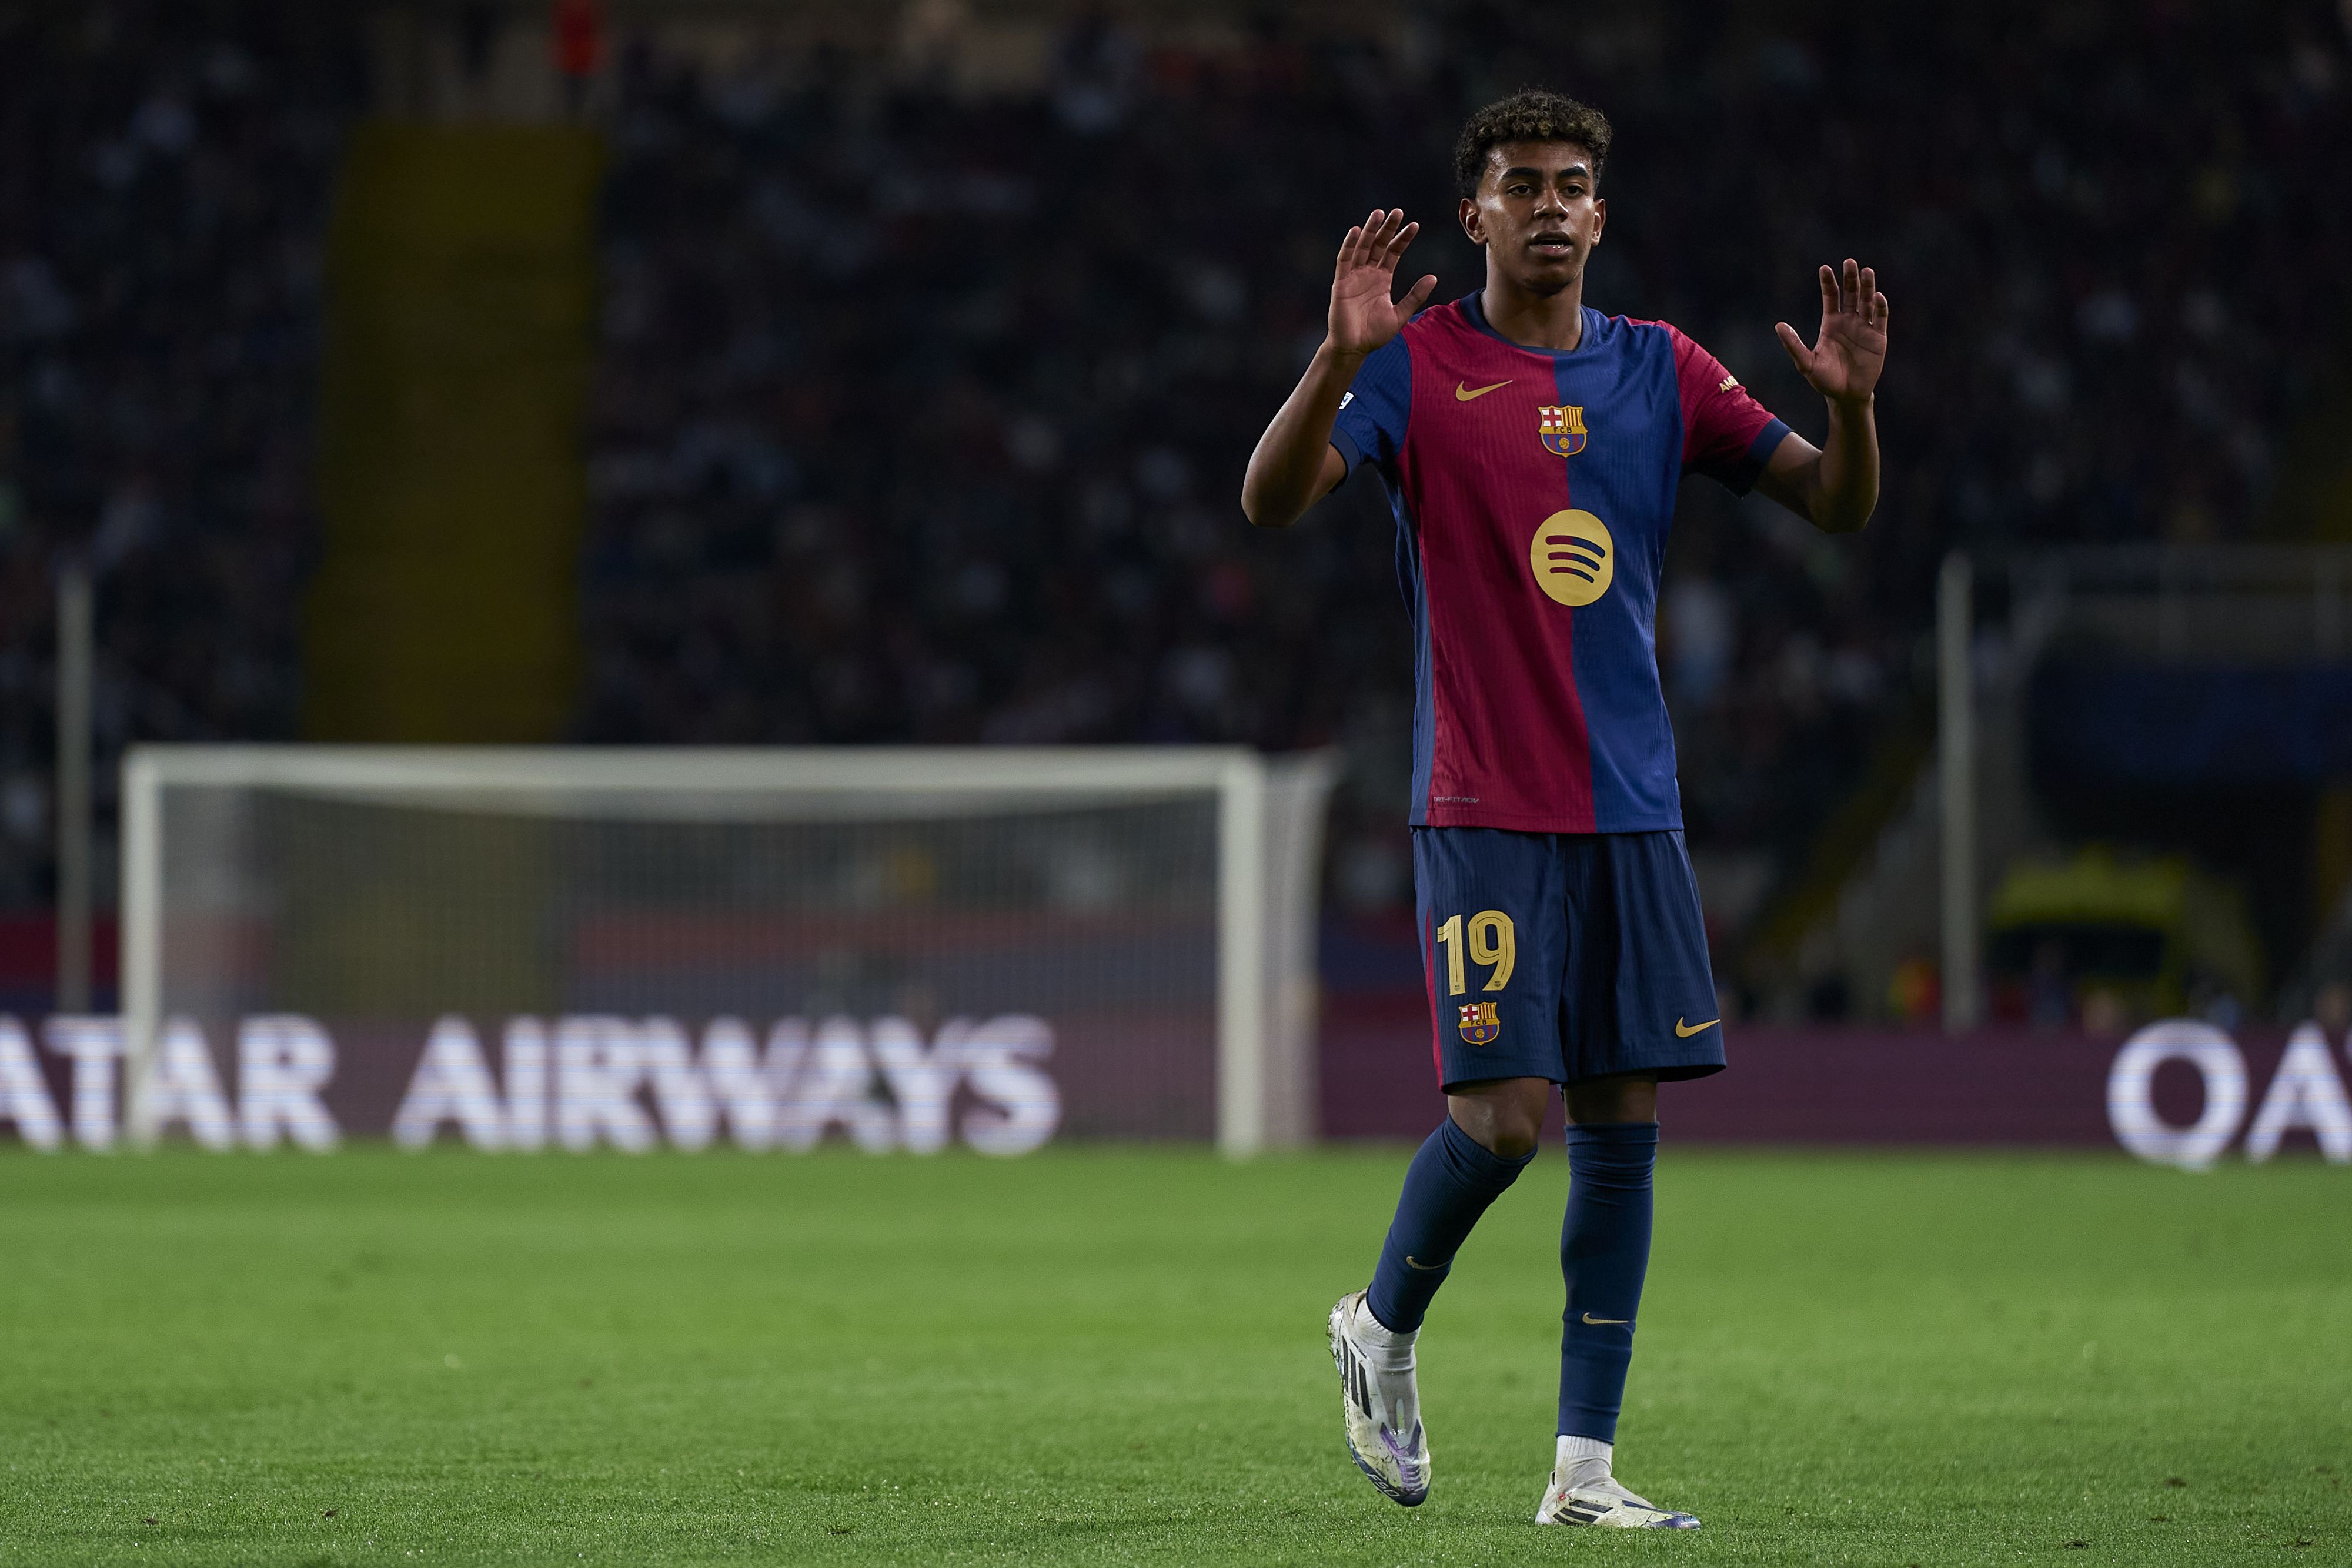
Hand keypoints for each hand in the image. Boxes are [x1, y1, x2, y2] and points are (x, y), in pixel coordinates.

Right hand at [1328, 208, 1438, 362]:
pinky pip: (1344, 260)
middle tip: (1398, 211)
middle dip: (1388, 228)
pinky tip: (1356, 231)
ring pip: (1362, 247)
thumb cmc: (1374, 334)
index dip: (1403, 239)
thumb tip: (1434, 277)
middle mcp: (1368, 273)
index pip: (1393, 252)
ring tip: (1379, 213)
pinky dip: (1349, 245)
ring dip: (1370, 230)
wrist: (1353, 348)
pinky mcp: (1340, 283)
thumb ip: (1415, 296)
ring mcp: (1353, 276)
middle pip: (1378, 245)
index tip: (1415, 225)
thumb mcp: (1401, 314)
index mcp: (1382, 279)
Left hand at [1775, 258, 1887, 404]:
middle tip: (1849, 262)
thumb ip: (1793, 344)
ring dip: (1867, 287)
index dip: (1828, 283)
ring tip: (1867, 271)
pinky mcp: (1878, 338)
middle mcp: (1849, 321)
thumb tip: (1779, 325)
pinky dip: (1880, 307)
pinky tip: (1877, 297)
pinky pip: (1880, 318)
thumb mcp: (1806, 363)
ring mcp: (1865, 327)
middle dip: (1850, 278)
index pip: (1831, 297)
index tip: (1825, 268)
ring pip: (1866, 302)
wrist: (1845, 396)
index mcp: (1831, 323)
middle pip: (1851, 294)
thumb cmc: (1824, 380)